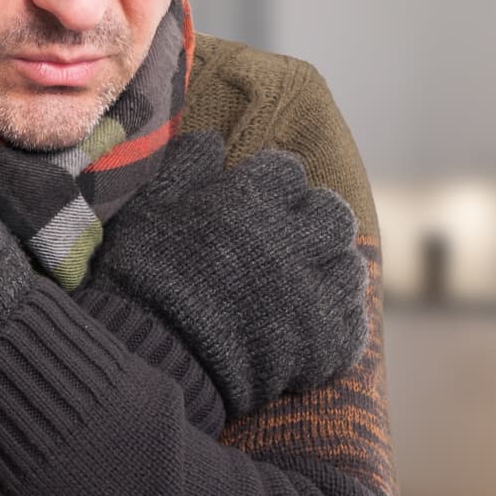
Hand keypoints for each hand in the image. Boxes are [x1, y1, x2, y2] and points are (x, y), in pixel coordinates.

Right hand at [85, 128, 366, 417]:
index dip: (271, 185)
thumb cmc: (142, 276)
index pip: (286, 171)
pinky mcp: (323, 342)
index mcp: (253, 199)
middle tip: (289, 241)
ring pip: (350, 266)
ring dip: (330, 271)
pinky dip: (338, 323)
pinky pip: (353, 324)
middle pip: (332, 213)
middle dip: (314, 221)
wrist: (152, 354)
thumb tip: (213, 141)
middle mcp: (293, 239)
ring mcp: (314, 292)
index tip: (255, 202)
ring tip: (305, 285)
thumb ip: (184, 167)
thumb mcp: (146, 208)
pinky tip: (313, 327)